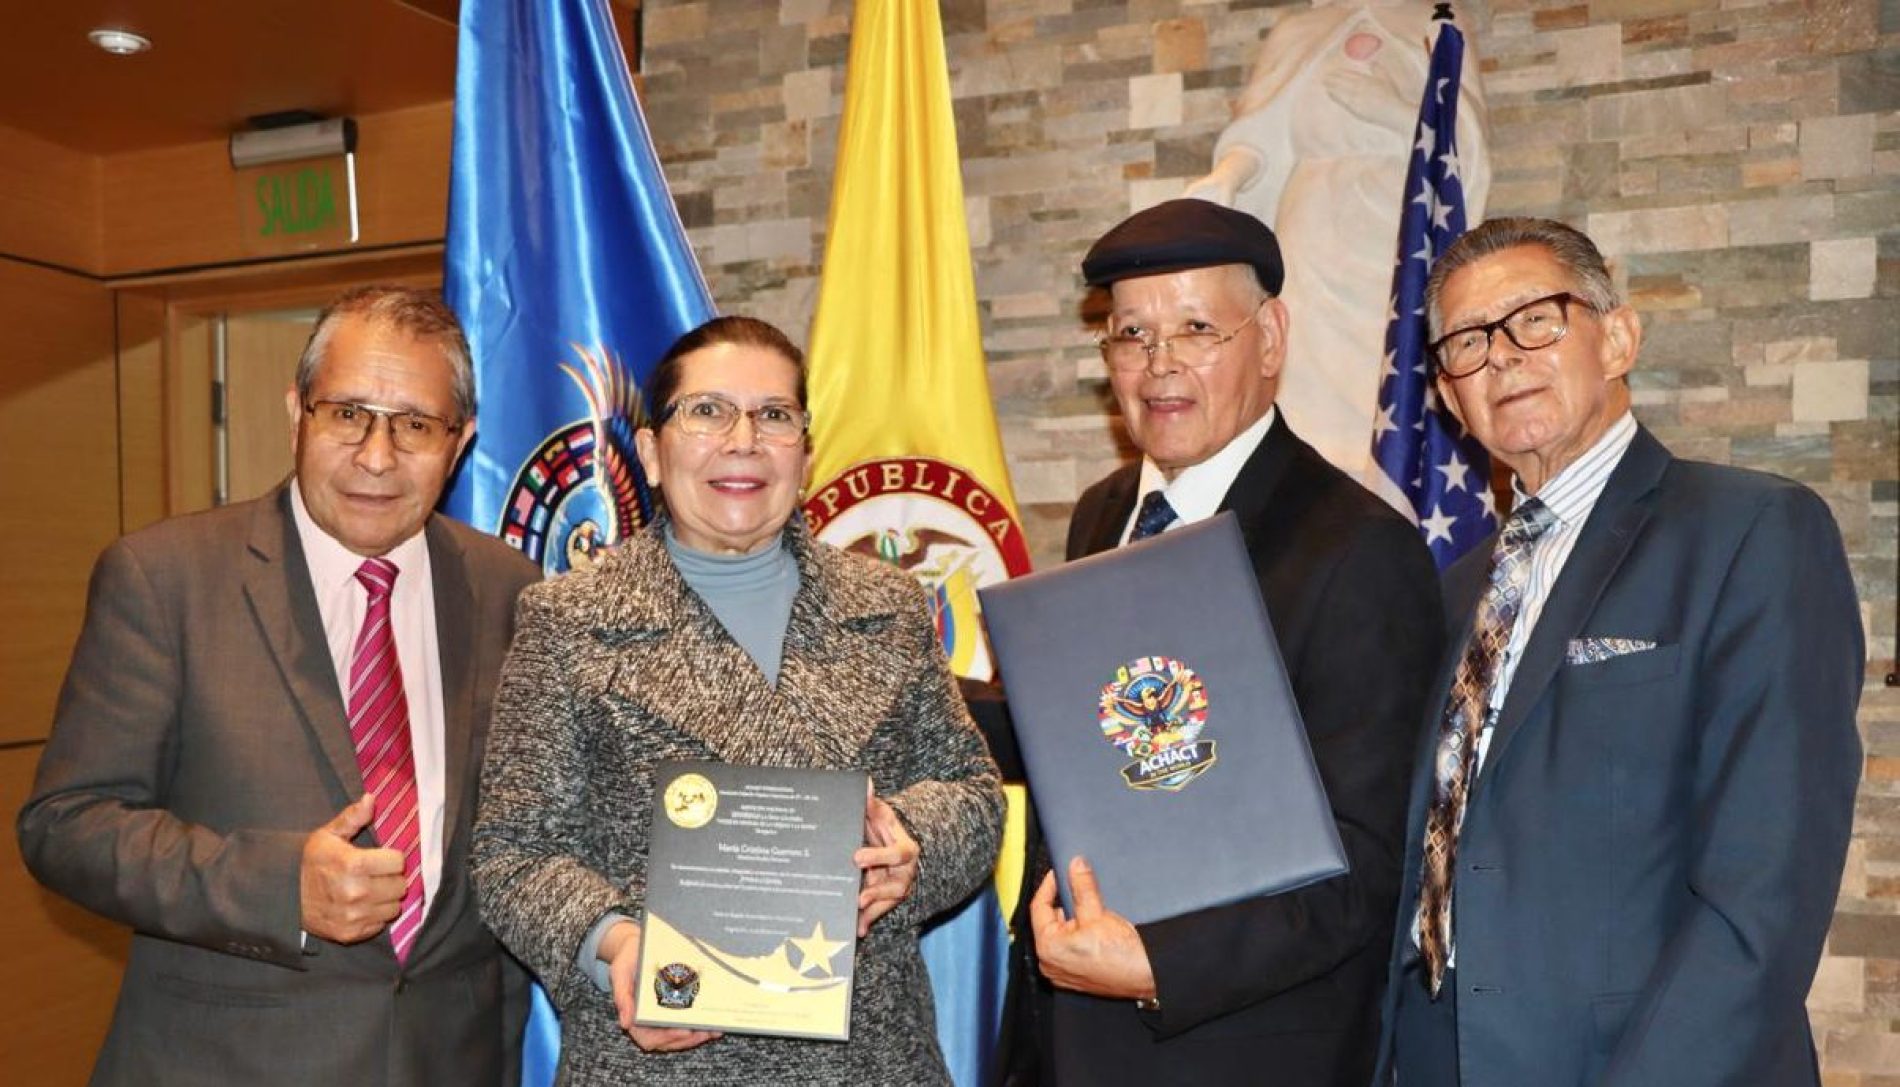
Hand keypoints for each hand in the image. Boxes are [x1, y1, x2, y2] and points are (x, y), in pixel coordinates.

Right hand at [299, 794, 406, 943]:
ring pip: (393, 907)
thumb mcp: (327, 835)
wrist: (284, 896)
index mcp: (353, 864)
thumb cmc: (310, 862)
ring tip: (369, 890)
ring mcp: (353, 916)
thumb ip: (352, 817)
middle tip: (376, 875)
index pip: (398, 862)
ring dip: (385, 899)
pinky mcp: (349, 934)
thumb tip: (371, 798)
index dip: (391, 858)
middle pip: (400, 886)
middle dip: (391, 878)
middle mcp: (355, 893)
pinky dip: (374, 917)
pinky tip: (360, 907)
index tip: (381, 858)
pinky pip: (380, 925)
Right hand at [600, 920, 721, 1053]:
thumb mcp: (620, 972)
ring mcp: (662, 1015)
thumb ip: (622, 997)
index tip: (683, 1032)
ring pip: (680, 1036)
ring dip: (697, 1036)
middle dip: (688, 1040)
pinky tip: (715, 1024)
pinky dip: (700, 1026)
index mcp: (634, 1015)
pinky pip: (687, 1023)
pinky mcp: (675, 1008)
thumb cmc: (627, 959)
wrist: (636, 945)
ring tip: (714, 1030)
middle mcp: (649, 1020)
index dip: (665, 1038)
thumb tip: (625, 1024)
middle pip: (668, 1041)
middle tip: (706, 1032)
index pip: (648, 1037)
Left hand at [854, 791, 918, 936]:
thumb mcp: (882, 816)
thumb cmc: (886, 829)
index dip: (879, 856)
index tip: (856, 858)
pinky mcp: (887, 900)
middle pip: (896, 885)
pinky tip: (859, 930)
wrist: (898, 849)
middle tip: (858, 897)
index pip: (898, 854)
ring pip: (888, 903)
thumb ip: (872, 803)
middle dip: (877, 892)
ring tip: (856, 916)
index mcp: (906, 849)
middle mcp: (905, 872)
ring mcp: (897, 888)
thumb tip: (865, 783)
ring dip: (873, 910)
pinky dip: (869, 921)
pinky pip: (880, 912)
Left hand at [1028, 856, 1155, 999]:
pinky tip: (1094, 926)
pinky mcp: (1075, 975)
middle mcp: (1050, 963)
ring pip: (1062, 934)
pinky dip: (1079, 934)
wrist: (1146, 976)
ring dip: (1074, 918)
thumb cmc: (1122, 956)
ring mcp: (1062, 971)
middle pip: (1050, 920)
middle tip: (1078, 888)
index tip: (1058, 873)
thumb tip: (1076, 866)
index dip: (1049, 885)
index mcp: (1048, 948)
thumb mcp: (1098, 913)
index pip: (1039, 907)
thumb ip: (1082, 887)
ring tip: (1091, 909)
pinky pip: (1070, 947)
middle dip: (1064, 903)